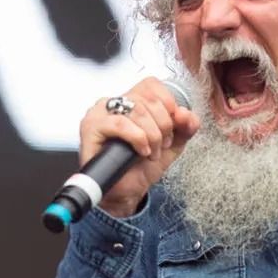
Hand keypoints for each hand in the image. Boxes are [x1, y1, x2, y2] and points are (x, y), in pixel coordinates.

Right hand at [78, 77, 200, 216]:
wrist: (127, 192)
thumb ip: (185, 127)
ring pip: (137, 110)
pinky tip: (141, 151)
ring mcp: (100, 113)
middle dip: (164, 125)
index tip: (172, 127)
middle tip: (161, 145)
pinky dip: (138, 138)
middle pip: (148, 98)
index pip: (152, 85)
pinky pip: (121, 123)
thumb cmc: (143, 166)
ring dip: (152, 135)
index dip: (168, 103)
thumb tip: (186, 114)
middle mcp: (113, 102)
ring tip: (151, 152)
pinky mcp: (91, 127)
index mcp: (131, 100)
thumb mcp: (173, 144)